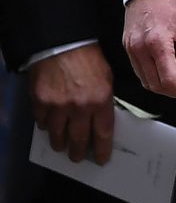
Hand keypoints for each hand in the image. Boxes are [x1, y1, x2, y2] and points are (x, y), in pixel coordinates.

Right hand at [28, 44, 114, 164]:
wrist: (62, 43)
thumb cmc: (88, 58)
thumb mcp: (107, 79)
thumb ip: (104, 102)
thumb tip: (102, 121)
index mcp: (101, 101)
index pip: (103, 135)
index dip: (102, 150)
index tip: (101, 159)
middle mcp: (80, 108)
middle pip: (79, 141)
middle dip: (79, 153)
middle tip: (78, 157)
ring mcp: (58, 107)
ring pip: (58, 137)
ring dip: (60, 143)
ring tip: (62, 146)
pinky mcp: (40, 102)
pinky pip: (43, 123)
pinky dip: (46, 126)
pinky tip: (49, 126)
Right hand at [123, 0, 175, 105]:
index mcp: (157, 41)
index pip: (169, 79)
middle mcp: (139, 46)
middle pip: (156, 84)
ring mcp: (131, 47)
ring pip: (145, 81)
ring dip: (164, 88)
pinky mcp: (127, 45)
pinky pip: (139, 70)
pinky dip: (153, 78)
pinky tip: (168, 75)